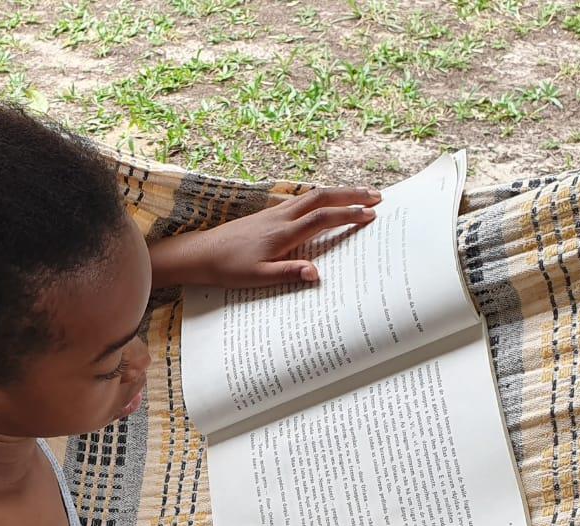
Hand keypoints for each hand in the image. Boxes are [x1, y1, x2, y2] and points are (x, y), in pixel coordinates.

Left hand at [149, 187, 381, 288]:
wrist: (201, 254)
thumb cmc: (228, 269)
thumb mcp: (257, 278)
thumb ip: (287, 274)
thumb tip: (316, 274)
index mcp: (282, 233)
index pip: (322, 218)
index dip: (348, 214)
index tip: (371, 214)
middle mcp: (280, 217)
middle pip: (322, 197)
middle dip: (351, 194)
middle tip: (378, 195)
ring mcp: (274, 212)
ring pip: (312, 194)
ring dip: (339, 192)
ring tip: (361, 194)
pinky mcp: (268, 214)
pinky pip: (301, 199)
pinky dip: (322, 195)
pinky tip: (329, 199)